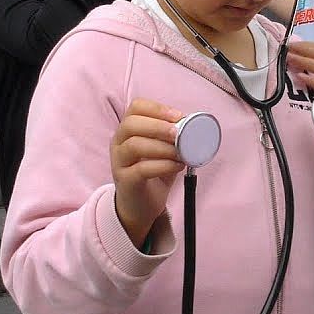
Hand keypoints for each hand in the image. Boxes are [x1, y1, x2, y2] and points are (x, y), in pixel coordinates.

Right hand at [111, 99, 184, 247]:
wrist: (140, 206)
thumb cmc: (153, 173)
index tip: (178, 116)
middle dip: (158, 126)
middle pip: (131, 124)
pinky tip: (177, 166)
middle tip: (179, 133)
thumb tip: (194, 123)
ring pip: (134, 145)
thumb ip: (174, 137)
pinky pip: (141, 169)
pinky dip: (163, 165)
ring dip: (162, 146)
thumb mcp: (164, 151)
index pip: (136, 107)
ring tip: (181, 152)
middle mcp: (119, 143)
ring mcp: (119, 162)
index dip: (157, 108)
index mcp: (128, 130)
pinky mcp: (125, 181)